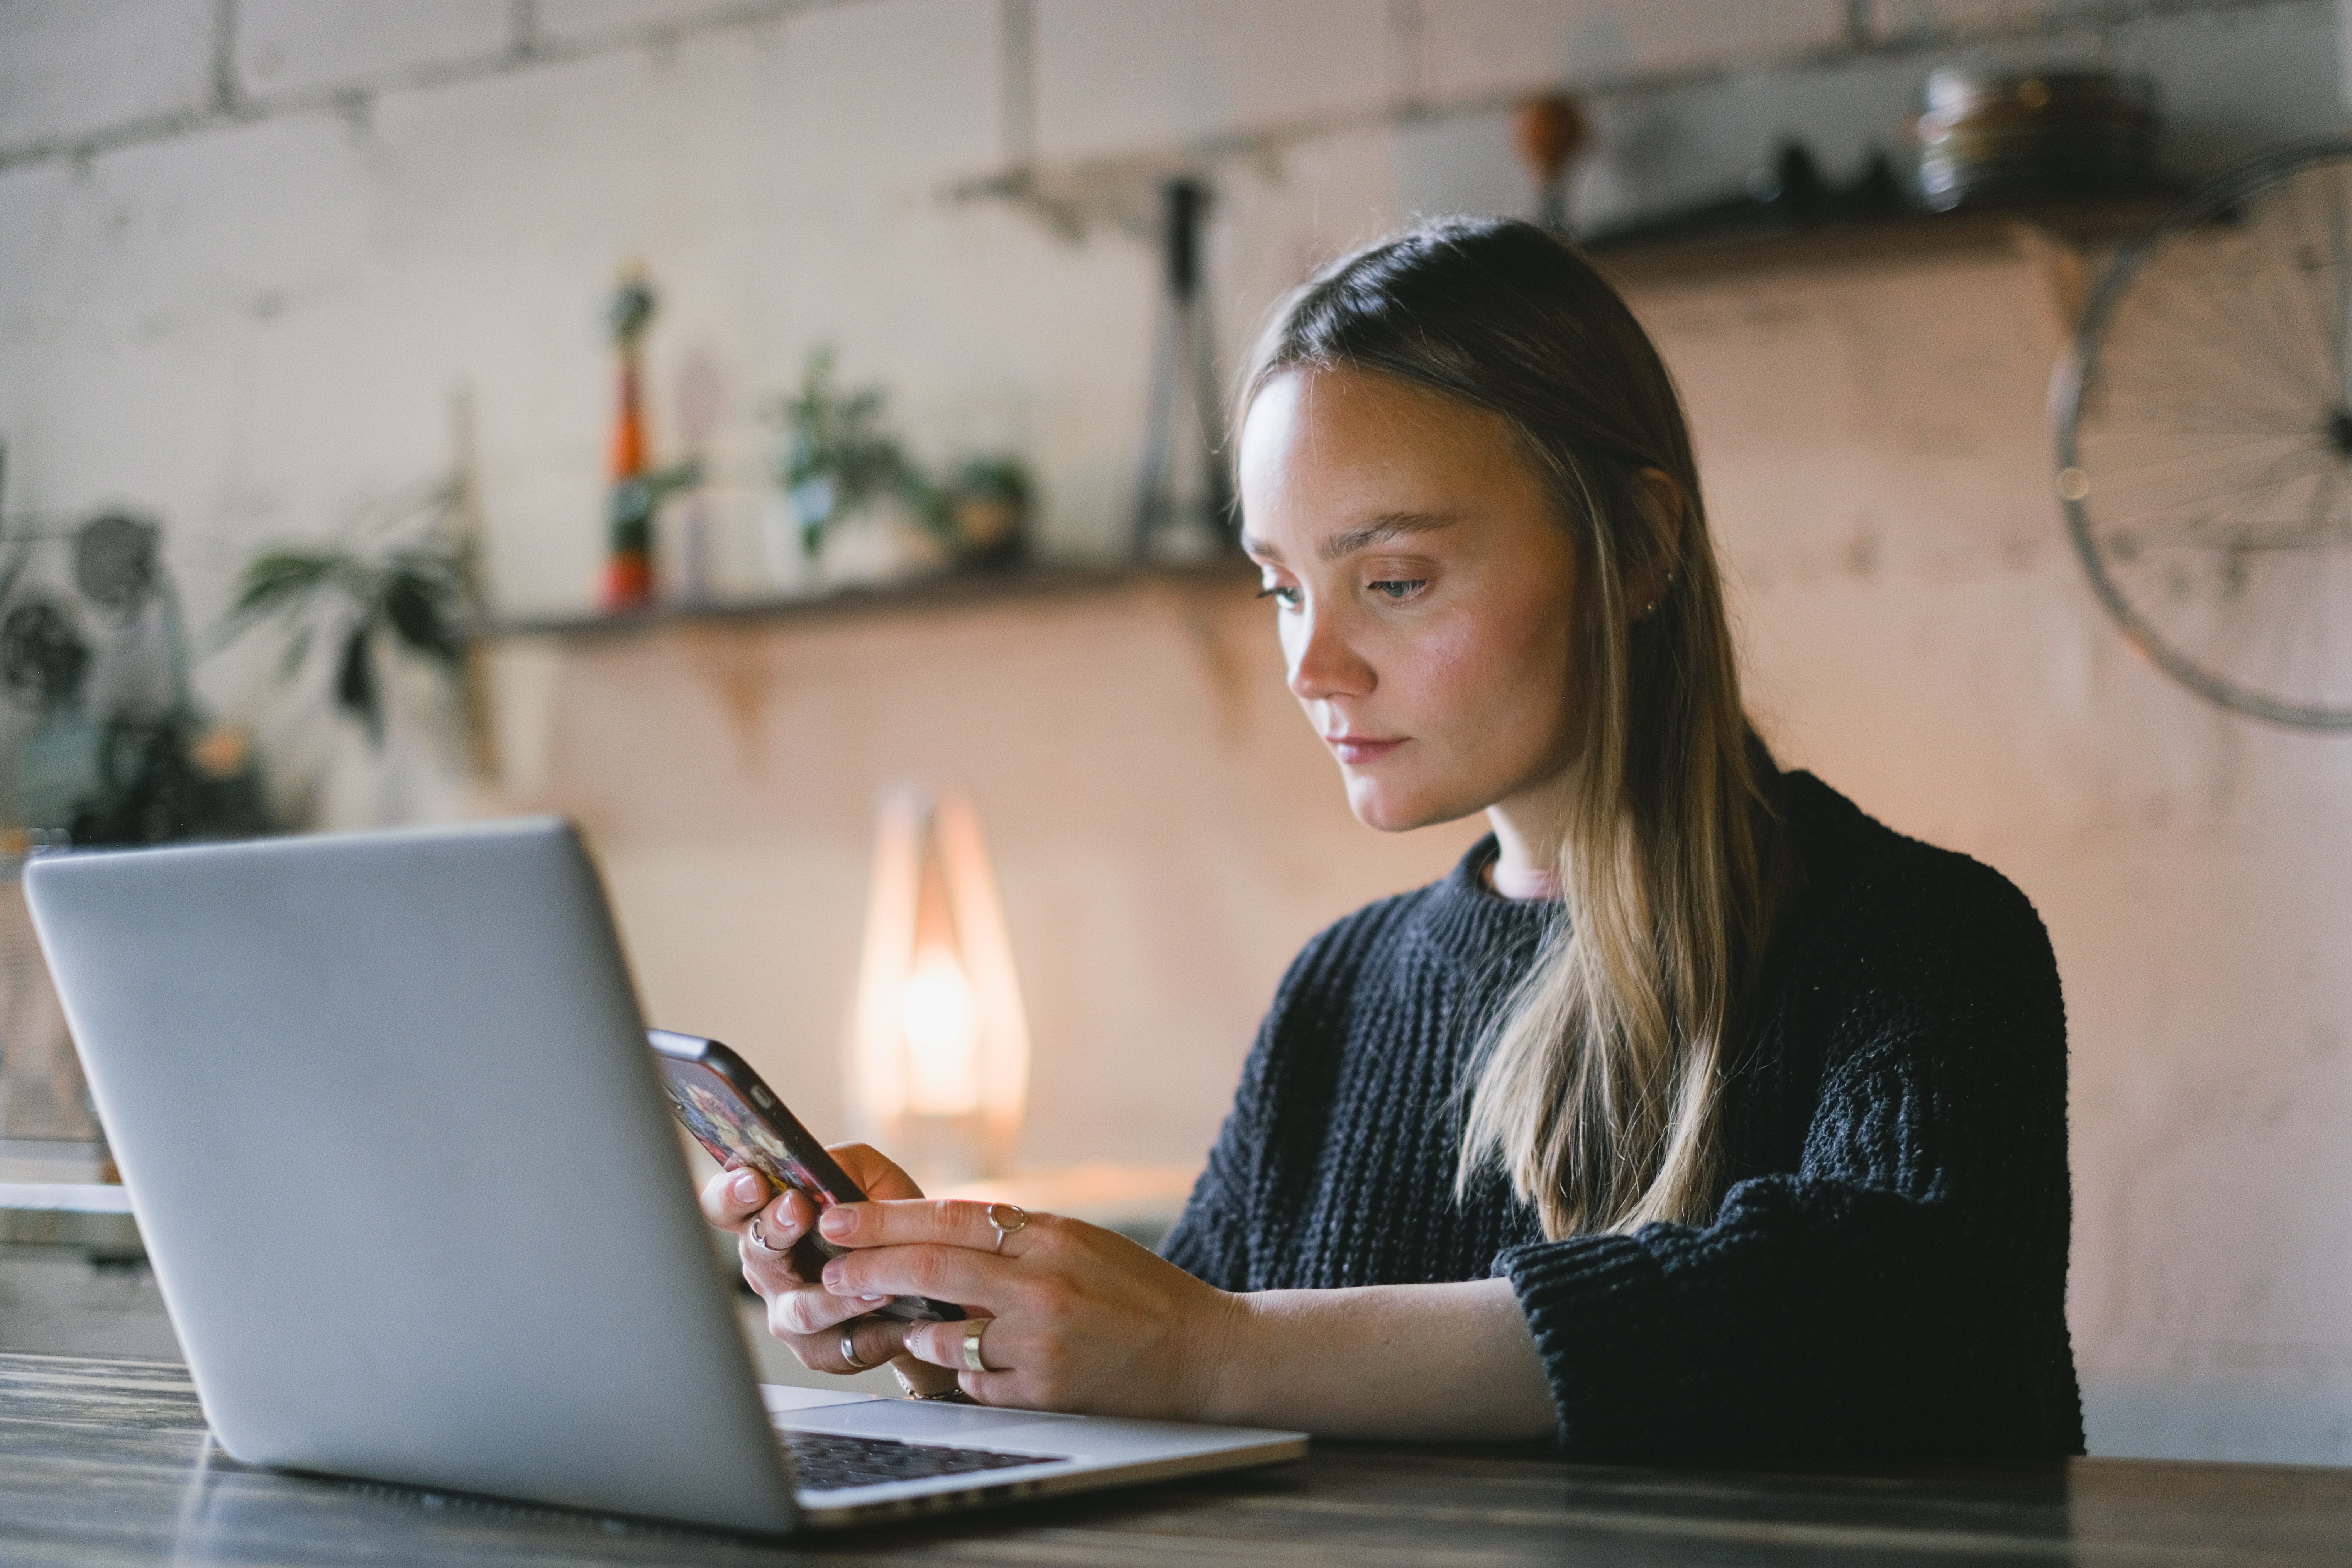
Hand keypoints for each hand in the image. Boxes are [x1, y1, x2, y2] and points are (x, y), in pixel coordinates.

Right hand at [696, 1144, 956, 1394]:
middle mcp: (769, 1268)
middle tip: (799, 1209)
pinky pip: (841, 1345)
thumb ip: (845, 1164)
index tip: (753, 1181)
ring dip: (837, 1296)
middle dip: (776, 1228)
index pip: (727, 1206)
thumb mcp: (872, 1177)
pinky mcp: (819, 1350)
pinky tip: (900, 1321)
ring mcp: (788, 1312)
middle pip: (755, 1252)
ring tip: (875, 1283)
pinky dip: (875, 1331)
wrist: (923, 1273)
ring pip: (799, 1309)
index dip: (731, 1194)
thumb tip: (817, 1168)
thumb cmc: (886, 1219)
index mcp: (769, 1220)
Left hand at [808, 1199, 1242, 1418]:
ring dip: (916, 1332)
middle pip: (931, 1268)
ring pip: (943, 1334)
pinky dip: (965, 1373)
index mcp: (1050, 1235)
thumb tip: (938, 1232)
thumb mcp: (1081, 1243)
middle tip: (830, 1270)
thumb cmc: (1139, 1293)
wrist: (1203, 1351)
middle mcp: (1041, 1283)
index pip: (949, 1217)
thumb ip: (1016, 1238)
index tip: (839, 1218)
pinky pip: (974, 1382)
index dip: (885, 1218)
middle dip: (868, 1269)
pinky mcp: (1044, 1390)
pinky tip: (977, 1365)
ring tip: (908, 1327)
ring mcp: (1040, 1340)